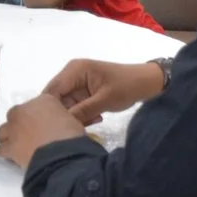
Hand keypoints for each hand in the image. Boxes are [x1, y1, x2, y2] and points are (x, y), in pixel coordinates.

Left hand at [0, 94, 94, 165]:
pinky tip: (12, 158)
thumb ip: (58, 118)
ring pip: (3, 131)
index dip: (37, 117)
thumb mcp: (71, 120)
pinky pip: (1, 149)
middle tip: (29, 136)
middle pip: (15, 115)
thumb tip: (54, 127)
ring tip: (18, 147)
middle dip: (20, 124)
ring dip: (9, 137)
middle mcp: (25, 110)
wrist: (61, 153)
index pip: (36, 105)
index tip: (41, 126)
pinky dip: (6, 153)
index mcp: (44, 100)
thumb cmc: (71, 136)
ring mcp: (14, 127)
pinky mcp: (9, 146)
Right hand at [41, 57, 167, 125]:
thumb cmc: (127, 87)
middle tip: (78, 126)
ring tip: (93, 121)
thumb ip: (82, 111)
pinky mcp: (83, 92)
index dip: (50, 109)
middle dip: (65, 114)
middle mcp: (71, 75)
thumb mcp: (104, 100)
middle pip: (56, 99)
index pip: (51, 91)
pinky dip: (83, 115)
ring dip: (76, 116)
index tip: (57, 126)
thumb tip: (61, 124)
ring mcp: (76, 84)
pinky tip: (96, 118)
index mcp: (74, 70)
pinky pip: (75, 106)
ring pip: (66, 105)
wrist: (146, 83)